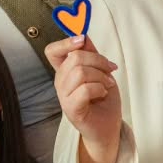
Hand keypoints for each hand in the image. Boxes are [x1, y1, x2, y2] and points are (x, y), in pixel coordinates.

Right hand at [45, 35, 120, 150]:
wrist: (108, 127)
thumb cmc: (104, 100)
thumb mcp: (101, 71)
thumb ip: (91, 54)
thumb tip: (83, 35)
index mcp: (65, 71)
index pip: (52, 51)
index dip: (65, 42)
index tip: (82, 40)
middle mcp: (61, 82)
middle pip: (74, 57)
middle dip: (98, 60)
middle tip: (110, 70)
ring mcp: (64, 96)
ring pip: (80, 72)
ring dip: (101, 75)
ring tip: (107, 84)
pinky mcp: (71, 109)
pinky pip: (84, 89)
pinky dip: (99, 88)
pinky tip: (102, 93)